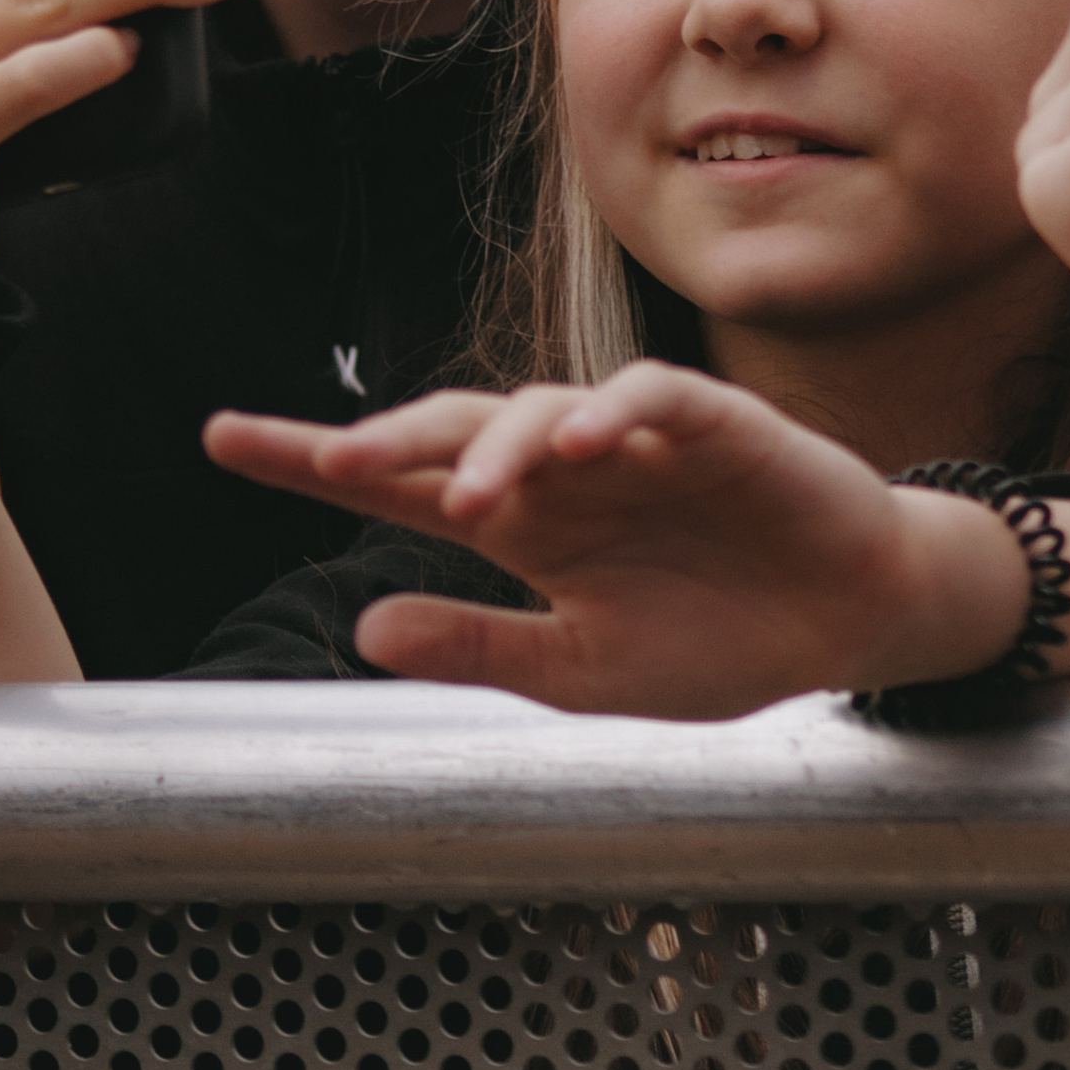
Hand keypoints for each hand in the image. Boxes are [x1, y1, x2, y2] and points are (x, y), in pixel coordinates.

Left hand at [206, 363, 1026, 717]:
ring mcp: (630, 442)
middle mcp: (559, 472)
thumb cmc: (719, 639)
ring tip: (468, 495)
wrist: (848, 623)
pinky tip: (582, 440)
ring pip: (540, 409)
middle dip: (388, 438)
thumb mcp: (582, 671)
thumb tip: (359, 629)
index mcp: (523, 528)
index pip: (398, 484)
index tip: (222, 438)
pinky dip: (614, 410)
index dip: (312, 459)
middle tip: (327, 457)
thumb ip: (478, 647)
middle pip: (452, 433)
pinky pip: (651, 398)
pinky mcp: (711, 424)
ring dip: (499, 445)